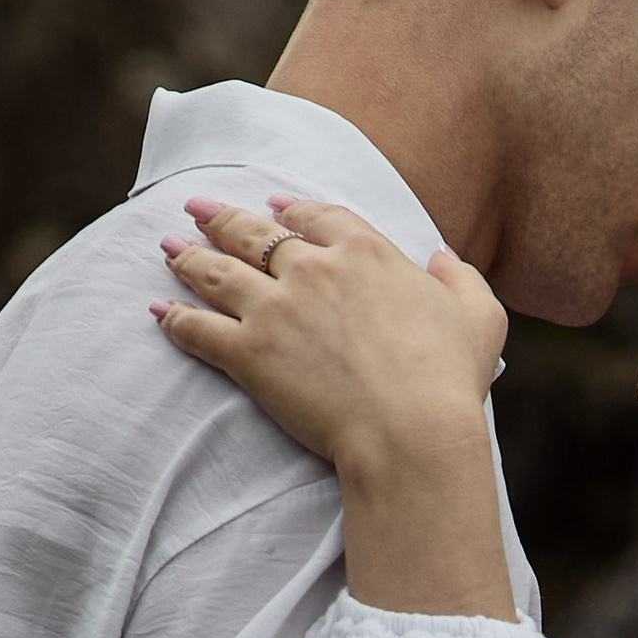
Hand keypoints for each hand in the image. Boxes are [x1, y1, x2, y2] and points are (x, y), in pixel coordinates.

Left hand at [154, 195, 506, 472]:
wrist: (410, 429)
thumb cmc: (451, 378)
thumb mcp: (480, 318)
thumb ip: (461, 279)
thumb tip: (442, 257)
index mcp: (366, 252)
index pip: (318, 217)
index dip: (292, 211)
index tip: (275, 208)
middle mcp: (314, 269)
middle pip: (256, 234)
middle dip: (223, 218)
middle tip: (197, 208)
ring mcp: (276, 309)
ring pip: (219, 271)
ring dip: (189, 257)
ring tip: (166, 248)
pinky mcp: (249, 354)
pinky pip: (199, 329)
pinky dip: (174, 319)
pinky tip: (157, 312)